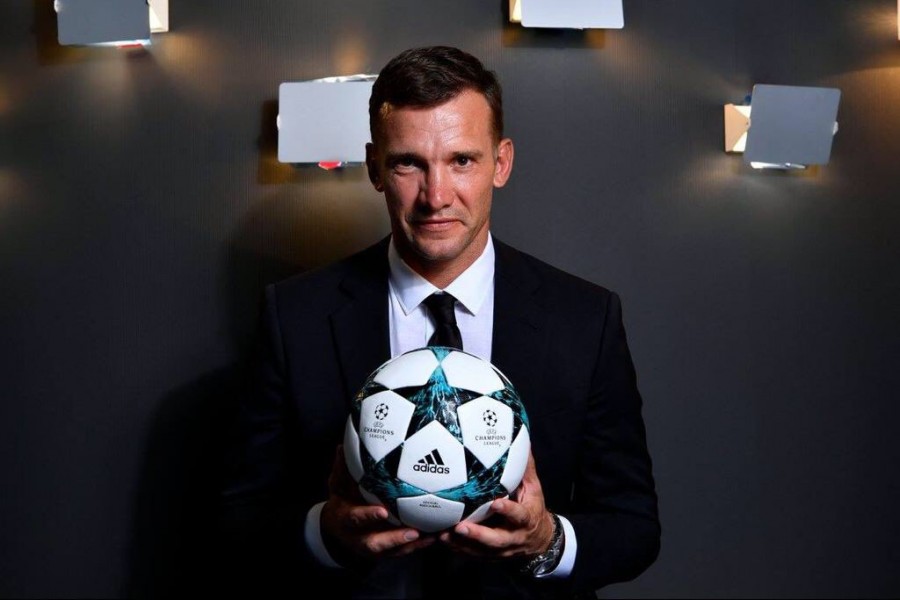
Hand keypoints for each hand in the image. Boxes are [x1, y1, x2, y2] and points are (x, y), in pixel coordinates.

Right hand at [319, 445, 435, 563]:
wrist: (336, 530)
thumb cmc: (342, 501)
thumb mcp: (337, 486)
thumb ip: (342, 469)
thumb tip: (342, 446)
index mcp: (346, 520)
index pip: (355, 519)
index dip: (368, 516)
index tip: (383, 511)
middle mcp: (358, 537)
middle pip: (375, 544)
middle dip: (394, 539)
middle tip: (413, 532)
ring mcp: (373, 547)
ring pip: (392, 551)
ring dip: (412, 545)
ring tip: (431, 536)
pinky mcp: (385, 552)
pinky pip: (402, 552)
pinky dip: (418, 546)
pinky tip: (434, 537)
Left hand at [438, 451, 555, 561]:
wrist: (539, 540)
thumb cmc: (532, 508)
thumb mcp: (534, 489)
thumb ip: (525, 468)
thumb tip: (522, 441)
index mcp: (526, 520)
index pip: (519, 516)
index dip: (508, 511)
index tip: (496, 503)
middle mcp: (514, 537)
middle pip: (496, 540)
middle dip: (478, 535)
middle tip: (460, 526)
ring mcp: (501, 549)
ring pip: (481, 550)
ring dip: (462, 544)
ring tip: (443, 536)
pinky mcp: (490, 555)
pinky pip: (472, 555)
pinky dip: (457, 549)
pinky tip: (440, 540)